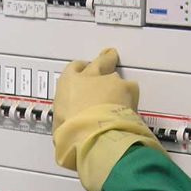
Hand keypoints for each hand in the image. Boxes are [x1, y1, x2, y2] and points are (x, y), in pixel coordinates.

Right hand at [53, 48, 165, 190]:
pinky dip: (130, 101)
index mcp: (69, 82)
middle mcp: (91, 76)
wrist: (93, 134)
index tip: (84, 73)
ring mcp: (112, 81)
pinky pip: (131, 93)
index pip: (74, 68)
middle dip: (106, 59)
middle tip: (110, 56)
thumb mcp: (59, 126)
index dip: (80, 70)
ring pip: (118, 79)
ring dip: (119, 88)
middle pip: (101, 61)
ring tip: (120, 101)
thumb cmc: (69, 131)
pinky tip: (128, 112)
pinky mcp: (130, 90)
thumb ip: (66, 119)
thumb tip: (69, 128)